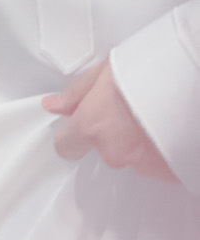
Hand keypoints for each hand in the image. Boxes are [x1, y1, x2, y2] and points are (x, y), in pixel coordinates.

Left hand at [43, 60, 178, 181]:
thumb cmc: (156, 66)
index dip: (73, 135)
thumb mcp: (110, 67)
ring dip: (144, 141)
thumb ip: (78, 92)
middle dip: (118, 131)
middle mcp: (116, 152)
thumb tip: (54, 105)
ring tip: (161, 113)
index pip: (67, 146)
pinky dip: (166, 150)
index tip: (83, 125)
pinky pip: (162, 164)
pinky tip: (175, 127)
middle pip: (107, 148)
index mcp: (93, 125)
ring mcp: (146, 165)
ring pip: (136, 156)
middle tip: (137, 106)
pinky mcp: (172, 173)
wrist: (199, 77)